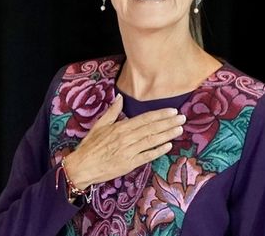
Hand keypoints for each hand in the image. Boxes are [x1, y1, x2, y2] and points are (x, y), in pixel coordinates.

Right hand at [62, 94, 185, 189]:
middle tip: (182, 118)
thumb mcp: (99, 125)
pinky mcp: (129, 164)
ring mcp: (129, 151)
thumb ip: (112, 111)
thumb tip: (119, 97)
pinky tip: (168, 146)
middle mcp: (127, 138)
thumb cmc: (90, 146)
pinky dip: (158, 150)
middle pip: (151, 128)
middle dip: (168, 122)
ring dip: (167, 134)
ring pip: (152, 140)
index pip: (144, 119)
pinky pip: (147, 156)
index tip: (172, 110)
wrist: (82, 166)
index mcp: (120, 127)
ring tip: (179, 129)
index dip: (160, 114)